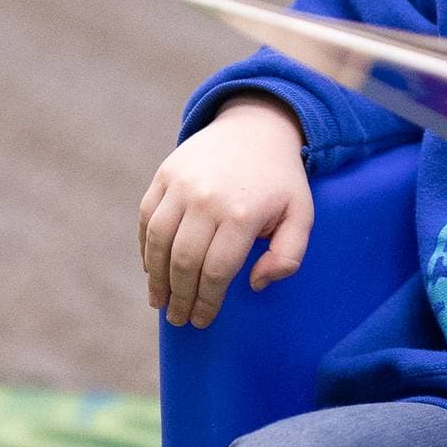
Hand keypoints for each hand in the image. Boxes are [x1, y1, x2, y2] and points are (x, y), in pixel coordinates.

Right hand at [142, 100, 312, 325]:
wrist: (255, 126)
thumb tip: (255, 283)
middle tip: (179, 318)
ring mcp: (181, 185)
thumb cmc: (279, 180)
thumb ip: (289, 255)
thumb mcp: (301, 215)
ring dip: (156, 278)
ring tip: (159, 301)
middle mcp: (207, 199)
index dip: (206, 302)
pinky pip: (146, 218)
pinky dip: (145, 248)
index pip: (216, 271)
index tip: (202, 320)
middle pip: (184, 262)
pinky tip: (151, 269)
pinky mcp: (164, 175)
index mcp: (242, 214)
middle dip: (179, 297)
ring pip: (158, 242)